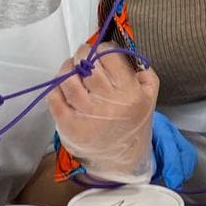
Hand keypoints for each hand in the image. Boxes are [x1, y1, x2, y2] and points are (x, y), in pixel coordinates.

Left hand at [46, 47, 158, 182]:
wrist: (121, 157)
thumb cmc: (132, 121)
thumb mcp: (150, 96)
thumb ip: (142, 71)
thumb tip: (123, 50)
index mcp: (130, 93)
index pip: (110, 56)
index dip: (103, 48)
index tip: (102, 51)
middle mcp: (108, 103)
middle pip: (88, 65)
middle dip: (83, 54)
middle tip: (84, 57)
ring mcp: (86, 115)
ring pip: (68, 79)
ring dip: (67, 67)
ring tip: (72, 68)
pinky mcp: (68, 125)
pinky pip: (55, 97)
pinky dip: (56, 87)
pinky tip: (64, 86)